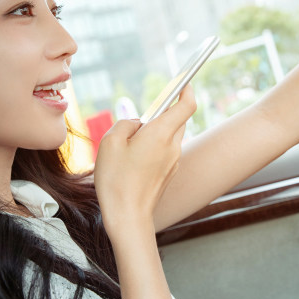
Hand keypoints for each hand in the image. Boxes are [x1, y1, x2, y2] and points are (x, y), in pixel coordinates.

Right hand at [93, 85, 196, 238]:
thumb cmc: (117, 179)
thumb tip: (137, 123)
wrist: (128, 217)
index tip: (184, 82)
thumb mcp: (110, 142)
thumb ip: (126, 124)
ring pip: (169, 136)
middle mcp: (172, 146)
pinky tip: (134, 161)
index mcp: (161, 133)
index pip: (186, 105)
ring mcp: (173, 161)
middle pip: (177, 119)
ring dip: (155, 133)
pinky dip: (153, 149)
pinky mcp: (169, 173)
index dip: (188, 90)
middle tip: (140, 120)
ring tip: (129, 147)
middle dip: (163, 114)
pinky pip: (164, 152)